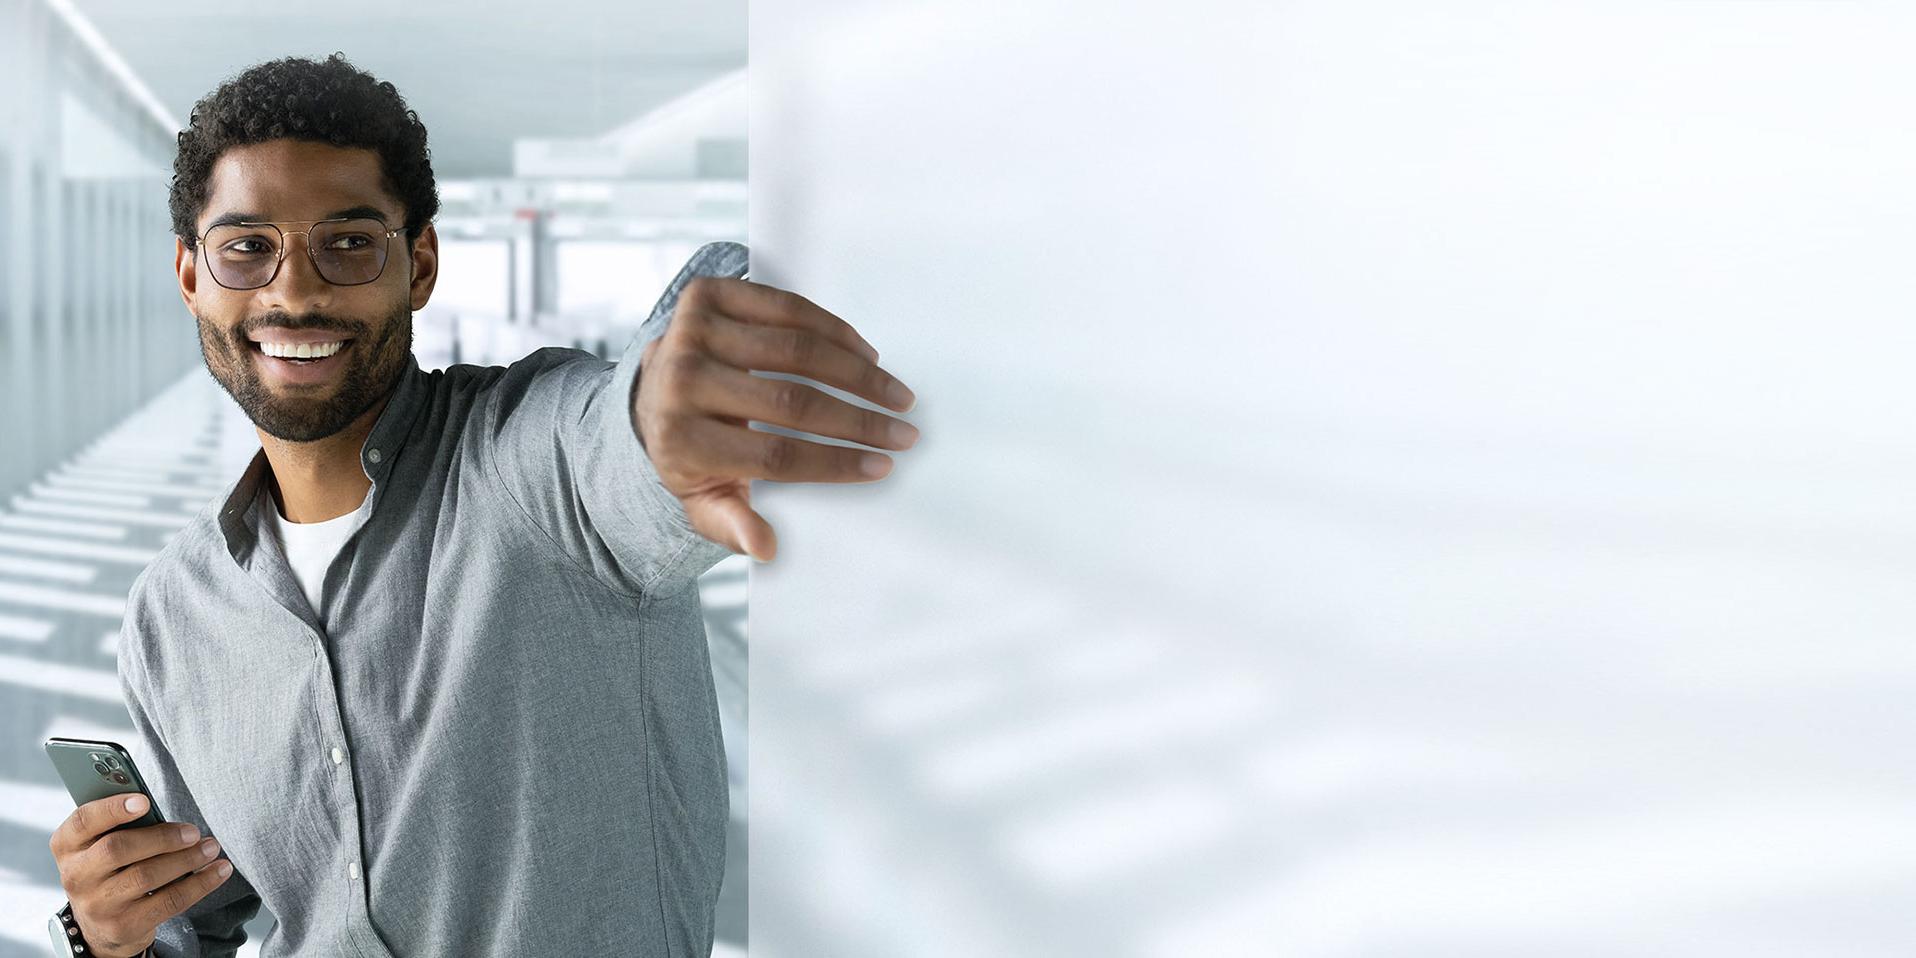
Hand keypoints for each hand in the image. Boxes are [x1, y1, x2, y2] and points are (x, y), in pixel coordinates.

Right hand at [48, 794, 231, 957]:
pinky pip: (168, 902)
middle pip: (117, 849)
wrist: (101, 923)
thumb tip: (157, 806)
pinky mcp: (123, 926)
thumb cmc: (110, 868)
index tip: (144, 800)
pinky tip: (219, 870)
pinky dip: (200, 883)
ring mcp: (97, 905)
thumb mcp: (102, 844)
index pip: (83, 821)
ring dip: (187, 859)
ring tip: (211, 847)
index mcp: (68, 846)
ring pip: (146, 876)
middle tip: (193, 831)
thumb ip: (121, 824)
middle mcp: (76, 876)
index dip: (112, 809)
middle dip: (162, 837)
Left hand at [634, 277, 919, 562]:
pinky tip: (863, 353)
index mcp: (680, 440)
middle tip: (902, 432)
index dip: (835, 461)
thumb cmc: (691, 450)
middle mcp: (680, 381)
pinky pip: (786, 308)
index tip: (882, 465)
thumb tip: (765, 547)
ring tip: (894, 393)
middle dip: (860, 420)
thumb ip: (731, 524)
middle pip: (791, 402)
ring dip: (858, 372)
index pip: (774, 455)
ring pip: (796, 349)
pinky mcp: (707, 295)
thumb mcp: (702, 498)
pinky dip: (834, 330)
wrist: (650, 390)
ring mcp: (691, 332)